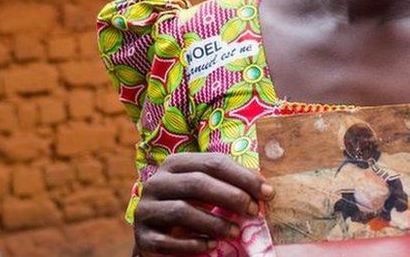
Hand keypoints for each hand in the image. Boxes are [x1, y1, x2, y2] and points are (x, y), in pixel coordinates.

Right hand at [133, 153, 273, 255]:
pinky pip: (168, 241)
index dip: (243, 177)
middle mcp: (156, 182)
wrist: (156, 235)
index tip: (267, 193)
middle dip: (231, 197)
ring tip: (235, 232)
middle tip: (253, 212)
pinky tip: (211, 246)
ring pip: (183, 211)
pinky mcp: (142, 237)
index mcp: (175, 163)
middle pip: (197, 183)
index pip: (213, 162)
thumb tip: (264, 187)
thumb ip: (229, 183)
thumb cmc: (191, 207)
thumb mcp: (207, 190)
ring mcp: (145, 209)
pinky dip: (193, 244)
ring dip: (215, 223)